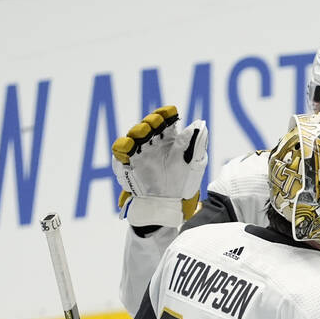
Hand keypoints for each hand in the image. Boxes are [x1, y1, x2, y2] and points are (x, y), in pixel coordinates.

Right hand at [112, 105, 207, 227]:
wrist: (168, 204)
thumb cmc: (182, 183)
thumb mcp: (193, 164)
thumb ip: (195, 144)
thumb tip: (199, 124)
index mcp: (169, 139)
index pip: (166, 120)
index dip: (166, 114)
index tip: (171, 114)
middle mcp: (153, 143)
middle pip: (148, 124)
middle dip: (151, 122)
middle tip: (155, 126)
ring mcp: (140, 152)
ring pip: (133, 135)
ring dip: (137, 132)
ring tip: (142, 135)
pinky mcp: (128, 163)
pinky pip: (120, 151)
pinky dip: (122, 147)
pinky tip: (129, 148)